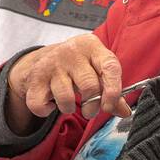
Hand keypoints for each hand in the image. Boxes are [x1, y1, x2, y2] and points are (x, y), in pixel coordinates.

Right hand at [6, 36, 131, 129]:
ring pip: (66, 98)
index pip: (110, 67)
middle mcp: (72, 52)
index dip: (113, 91)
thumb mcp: (98, 70)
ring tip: (69, 103)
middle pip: (89, 86)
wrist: (46, 57)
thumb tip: (125, 112)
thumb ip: (112, 92)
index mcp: (93, 47)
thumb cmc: (80, 66)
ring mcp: (52, 63)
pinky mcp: (35, 77)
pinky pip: (40, 104)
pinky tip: (51, 102)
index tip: (109, 107)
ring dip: (69, 109)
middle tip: (90, 110)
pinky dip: (46, 110)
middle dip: (92, 106)